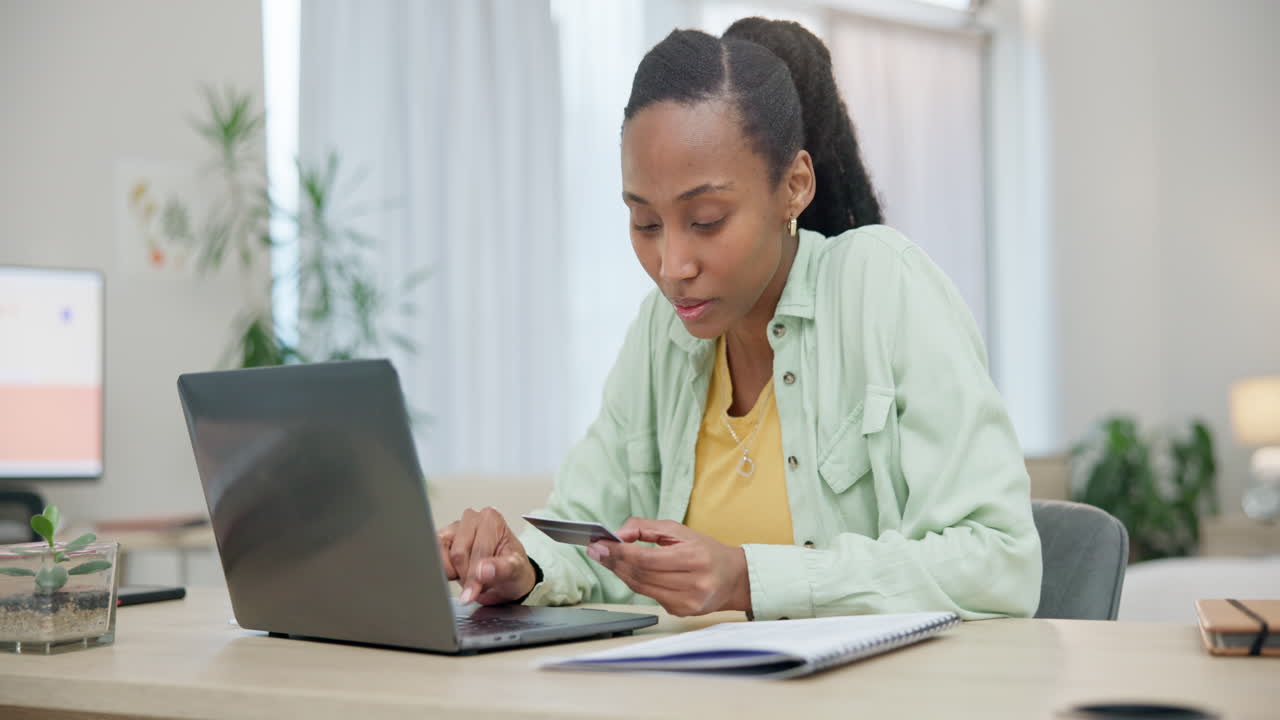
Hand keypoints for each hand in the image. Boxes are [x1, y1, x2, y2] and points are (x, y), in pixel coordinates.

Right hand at [438, 507, 536, 605]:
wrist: (506, 578)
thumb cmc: (513, 571)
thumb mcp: (516, 572)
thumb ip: (502, 569)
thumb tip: (484, 570)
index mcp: (492, 520)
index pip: (478, 550)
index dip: (475, 575)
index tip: (473, 593)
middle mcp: (472, 519)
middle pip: (458, 553)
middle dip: (466, 574)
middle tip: (478, 583)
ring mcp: (455, 528)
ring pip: (442, 555)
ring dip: (454, 572)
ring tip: (469, 575)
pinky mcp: (442, 539)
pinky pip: (433, 557)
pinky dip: (444, 570)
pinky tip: (457, 572)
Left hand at [586, 518, 750, 616]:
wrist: (734, 578)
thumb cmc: (705, 550)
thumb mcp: (679, 531)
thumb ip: (646, 528)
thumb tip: (618, 535)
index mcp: (694, 559)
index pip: (647, 559)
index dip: (620, 552)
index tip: (600, 544)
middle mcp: (693, 584)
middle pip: (641, 575)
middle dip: (615, 562)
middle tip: (597, 551)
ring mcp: (687, 602)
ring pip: (641, 588)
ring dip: (620, 573)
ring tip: (608, 559)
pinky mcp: (681, 612)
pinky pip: (649, 596)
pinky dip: (636, 583)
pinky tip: (629, 572)